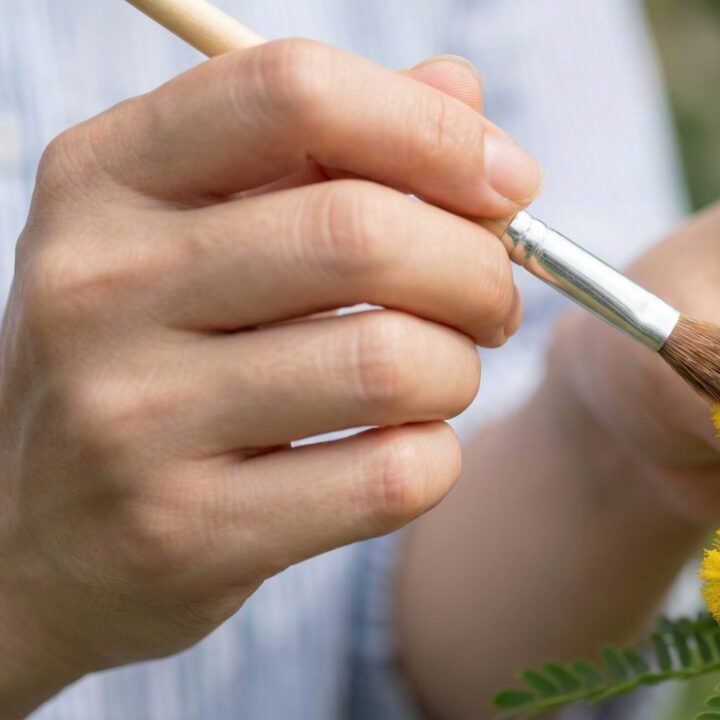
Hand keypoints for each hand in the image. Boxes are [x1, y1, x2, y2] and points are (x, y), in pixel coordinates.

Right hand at [0, 41, 536, 712]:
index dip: (432, 130)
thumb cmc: (158, 356)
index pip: (293, 92)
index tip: (508, 183)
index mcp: (105, 176)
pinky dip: (437, 458)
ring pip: (392, 362)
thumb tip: (462, 91)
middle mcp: (99, 286)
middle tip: (493, 302)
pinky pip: (391, 477)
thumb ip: (332, 148)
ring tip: (440, 378)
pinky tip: (405, 450)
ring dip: (458, 370)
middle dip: (477, 268)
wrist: (44, 542)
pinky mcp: (183, 533)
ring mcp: (130, 418)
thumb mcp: (204, 226)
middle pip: (362, 233)